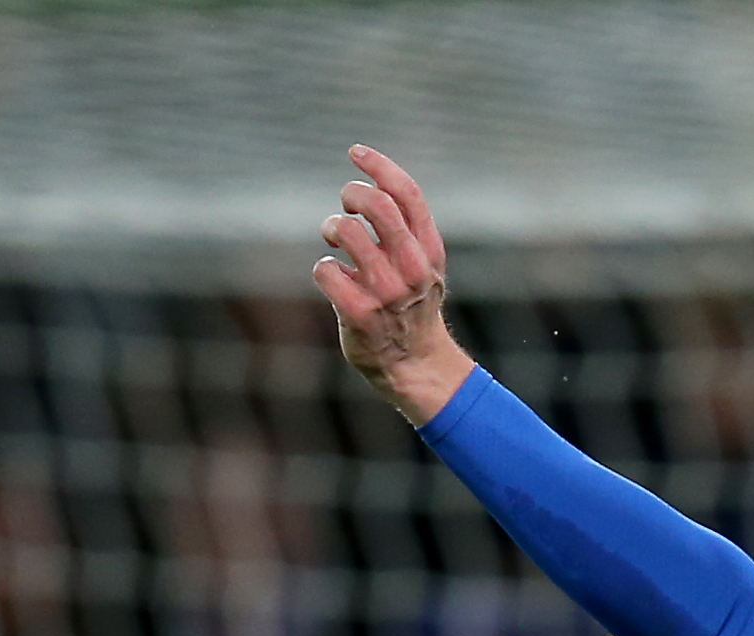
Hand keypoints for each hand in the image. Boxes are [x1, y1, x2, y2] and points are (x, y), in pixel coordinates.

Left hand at [313, 143, 476, 425]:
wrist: (415, 364)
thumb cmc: (412, 305)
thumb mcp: (424, 264)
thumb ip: (407, 228)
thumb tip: (373, 184)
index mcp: (430, 250)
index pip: (406, 194)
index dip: (378, 165)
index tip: (355, 152)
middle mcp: (412, 268)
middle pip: (376, 205)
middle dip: (352, 194)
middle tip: (346, 206)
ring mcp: (386, 292)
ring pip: (346, 231)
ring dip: (331, 228)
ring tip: (334, 241)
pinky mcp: (359, 313)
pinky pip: (325, 270)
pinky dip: (324, 269)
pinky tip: (334, 279)